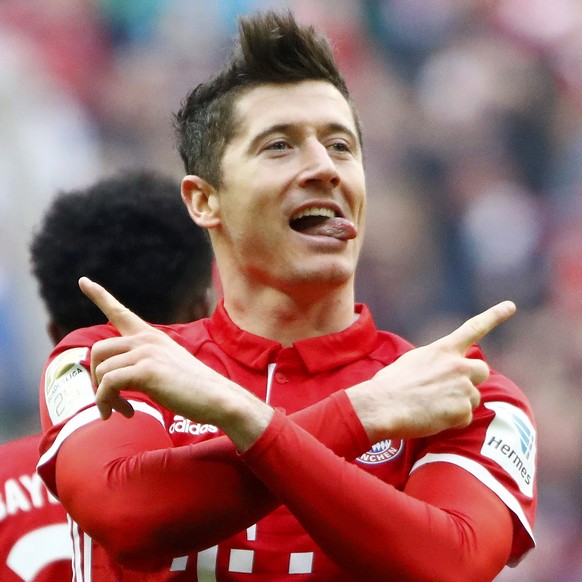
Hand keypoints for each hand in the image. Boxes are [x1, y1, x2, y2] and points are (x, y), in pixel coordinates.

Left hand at [78, 277, 272, 449]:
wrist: (218, 398)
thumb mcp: (167, 367)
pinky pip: (108, 384)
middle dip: (95, 379)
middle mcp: (147, 339)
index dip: (99, 296)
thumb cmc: (194, 389)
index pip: (120, 312)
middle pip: (98, 351)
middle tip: (110, 402)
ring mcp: (146, 353)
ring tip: (121, 410)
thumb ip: (142, 363)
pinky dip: (108, 402)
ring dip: (103, 397)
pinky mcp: (146, 370)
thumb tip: (113, 377)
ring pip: (100, 370)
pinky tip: (126, 413)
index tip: (83, 280)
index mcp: (151, 337)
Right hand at [346, 301, 515, 440]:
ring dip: (458, 403)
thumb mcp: (413, 361)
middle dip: (472, 380)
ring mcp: (462, 388)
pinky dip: (451, 421)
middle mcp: (457, 365)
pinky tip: (431, 417)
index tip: (510, 305)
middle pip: (482, 371)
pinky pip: (464, 418)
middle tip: (453, 389)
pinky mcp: (462, 411)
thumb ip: (436, 361)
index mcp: (443, 349)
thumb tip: (445, 370)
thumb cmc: (390, 384)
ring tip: (431, 406)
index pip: (473, 328)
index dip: (494, 316)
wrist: (382, 406)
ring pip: (473, 398)